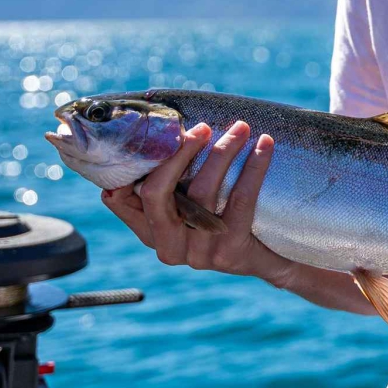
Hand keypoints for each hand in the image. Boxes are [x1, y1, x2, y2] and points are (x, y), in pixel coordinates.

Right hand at [101, 120, 283, 281]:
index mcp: (151, 232)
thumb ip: (175, 181)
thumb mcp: (193, 208)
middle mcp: (168, 246)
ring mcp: (196, 253)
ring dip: (223, 152)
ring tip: (241, 127)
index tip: (155, 133)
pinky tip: (264, 145)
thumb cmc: (226, 220)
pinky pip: (240, 199)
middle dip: (178, 153)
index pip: (120, 198)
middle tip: (202, 128)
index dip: (128, 165)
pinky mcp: (228, 252)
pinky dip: (254, 167)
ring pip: (202, 192)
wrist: (268, 260)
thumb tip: (171, 129)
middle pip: (156, 193)